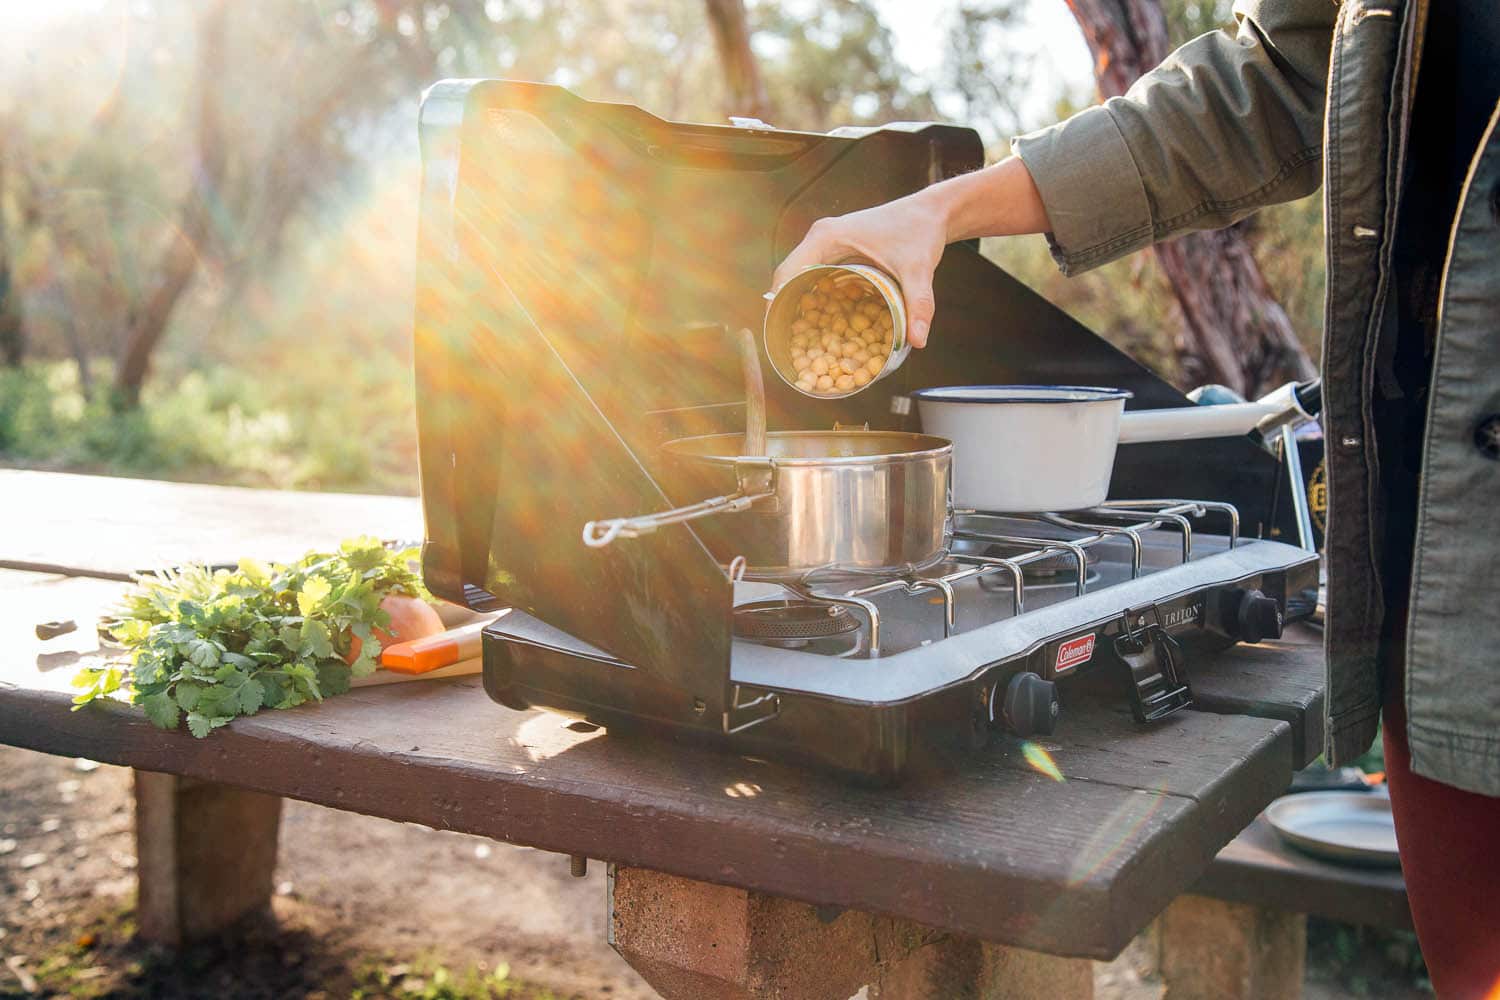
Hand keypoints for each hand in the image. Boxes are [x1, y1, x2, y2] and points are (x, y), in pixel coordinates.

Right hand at [770, 194, 946, 347]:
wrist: (931, 212)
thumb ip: (918, 305)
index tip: (773, 332)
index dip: (775, 303)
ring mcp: (828, 244)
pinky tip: (819, 321)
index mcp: (827, 237)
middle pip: (789, 277)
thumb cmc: (920, 232)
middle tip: (785, 343)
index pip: (787, 272)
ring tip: (798, 337)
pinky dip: (813, 297)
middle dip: (784, 309)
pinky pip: (815, 276)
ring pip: (800, 277)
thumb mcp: (918, 270)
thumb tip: (918, 341)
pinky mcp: (838, 251)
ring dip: (797, 304)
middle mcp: (821, 238)